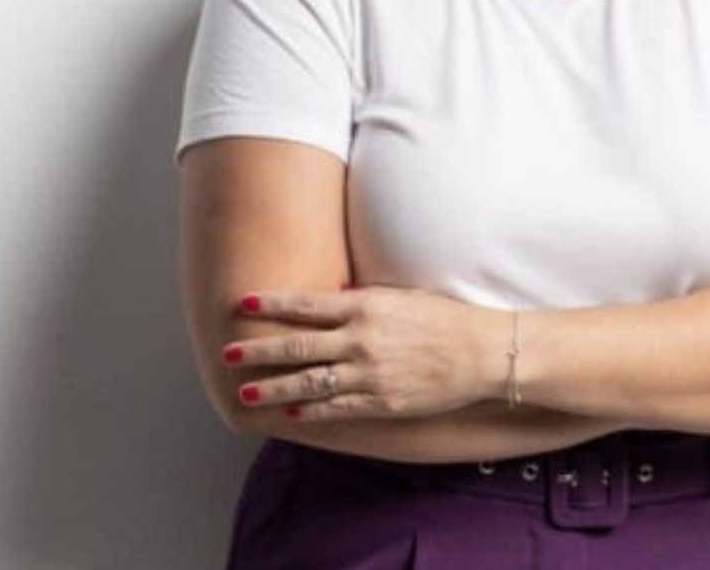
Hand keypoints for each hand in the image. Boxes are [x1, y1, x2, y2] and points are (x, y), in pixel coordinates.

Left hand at [225, 285, 503, 422]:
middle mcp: (361, 339)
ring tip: (245, 392)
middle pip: (297, 345)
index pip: (306, 304)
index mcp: (365, 306)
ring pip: (309, 382)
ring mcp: (370, 373)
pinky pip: (338, 408)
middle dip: (258, 351)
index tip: (243, 302)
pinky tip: (290, 413)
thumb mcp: (398, 296)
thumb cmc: (442, 318)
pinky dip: (311, 411)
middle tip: (228, 353)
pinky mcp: (382, 402)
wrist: (481, 352)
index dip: (272, 304)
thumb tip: (328, 299)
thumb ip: (360, 301)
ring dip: (274, 388)